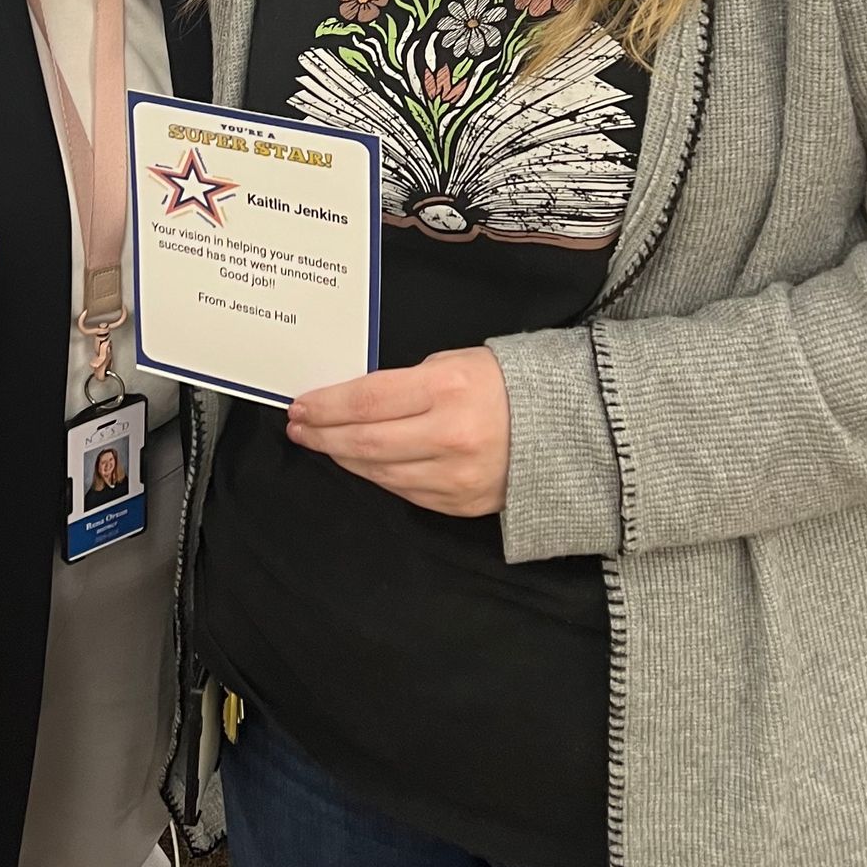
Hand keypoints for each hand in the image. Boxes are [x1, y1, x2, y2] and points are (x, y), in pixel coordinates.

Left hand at [287, 346, 511, 516]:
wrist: (566, 428)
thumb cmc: (504, 384)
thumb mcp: (454, 363)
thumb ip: (406, 384)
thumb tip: (355, 403)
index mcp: (447, 388)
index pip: (366, 400)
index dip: (326, 406)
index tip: (300, 406)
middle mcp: (449, 436)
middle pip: (365, 442)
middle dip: (324, 435)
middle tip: (299, 428)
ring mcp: (455, 476)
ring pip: (379, 472)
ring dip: (343, 458)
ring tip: (323, 443)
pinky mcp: (460, 504)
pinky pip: (403, 491)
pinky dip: (376, 476)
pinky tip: (360, 463)